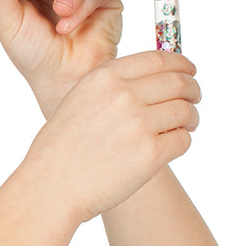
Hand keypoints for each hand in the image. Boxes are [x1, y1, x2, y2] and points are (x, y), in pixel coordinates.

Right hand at [26, 51, 199, 223]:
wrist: (51, 186)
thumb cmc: (61, 148)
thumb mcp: (80, 99)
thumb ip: (115, 86)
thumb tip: (159, 78)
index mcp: (105, 77)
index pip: (159, 59)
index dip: (181, 65)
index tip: (189, 72)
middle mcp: (123, 96)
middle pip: (178, 83)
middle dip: (192, 91)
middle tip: (193, 100)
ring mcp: (138, 124)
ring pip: (185, 112)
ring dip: (190, 118)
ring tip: (184, 127)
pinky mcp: (150, 154)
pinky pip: (183, 140)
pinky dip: (181, 142)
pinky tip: (168, 147)